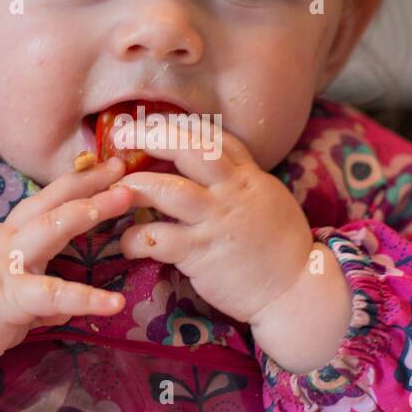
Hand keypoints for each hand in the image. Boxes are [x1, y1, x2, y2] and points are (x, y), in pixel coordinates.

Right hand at [0, 157, 133, 379]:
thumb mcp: (0, 295)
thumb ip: (34, 294)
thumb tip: (62, 304)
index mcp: (2, 237)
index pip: (42, 203)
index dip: (74, 184)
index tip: (104, 167)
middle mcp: (4, 242)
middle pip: (50, 201)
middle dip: (88, 181)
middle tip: (123, 167)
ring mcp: (5, 266)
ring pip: (49, 228)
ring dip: (88, 210)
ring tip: (124, 200)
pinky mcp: (6, 297)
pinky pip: (52, 294)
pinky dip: (86, 298)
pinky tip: (115, 302)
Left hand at [113, 121, 313, 327]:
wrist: (296, 289)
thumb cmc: (280, 247)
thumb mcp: (268, 200)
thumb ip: (239, 181)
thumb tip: (209, 168)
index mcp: (249, 176)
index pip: (213, 137)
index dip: (179, 125)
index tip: (153, 122)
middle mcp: (232, 192)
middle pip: (189, 149)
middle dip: (152, 136)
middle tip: (121, 135)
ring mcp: (216, 221)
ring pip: (169, 190)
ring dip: (136, 185)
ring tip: (115, 189)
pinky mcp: (202, 254)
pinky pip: (159, 238)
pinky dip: (135, 238)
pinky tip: (127, 243)